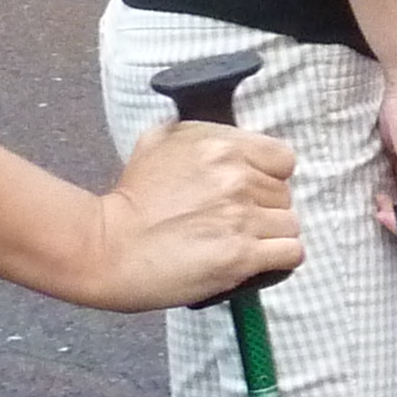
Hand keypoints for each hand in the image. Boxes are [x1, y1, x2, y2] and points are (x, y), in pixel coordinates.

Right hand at [73, 120, 302, 311]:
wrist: (105, 247)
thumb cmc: (129, 200)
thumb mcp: (159, 142)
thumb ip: (199, 134)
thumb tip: (223, 140)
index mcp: (223, 145)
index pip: (283, 159)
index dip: (269, 177)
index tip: (250, 191)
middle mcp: (238, 177)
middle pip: (284, 195)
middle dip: (265, 210)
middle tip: (233, 223)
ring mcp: (242, 217)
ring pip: (290, 225)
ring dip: (271, 238)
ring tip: (240, 245)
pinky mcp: (241, 256)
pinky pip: (290, 254)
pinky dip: (278, 260)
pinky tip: (255, 262)